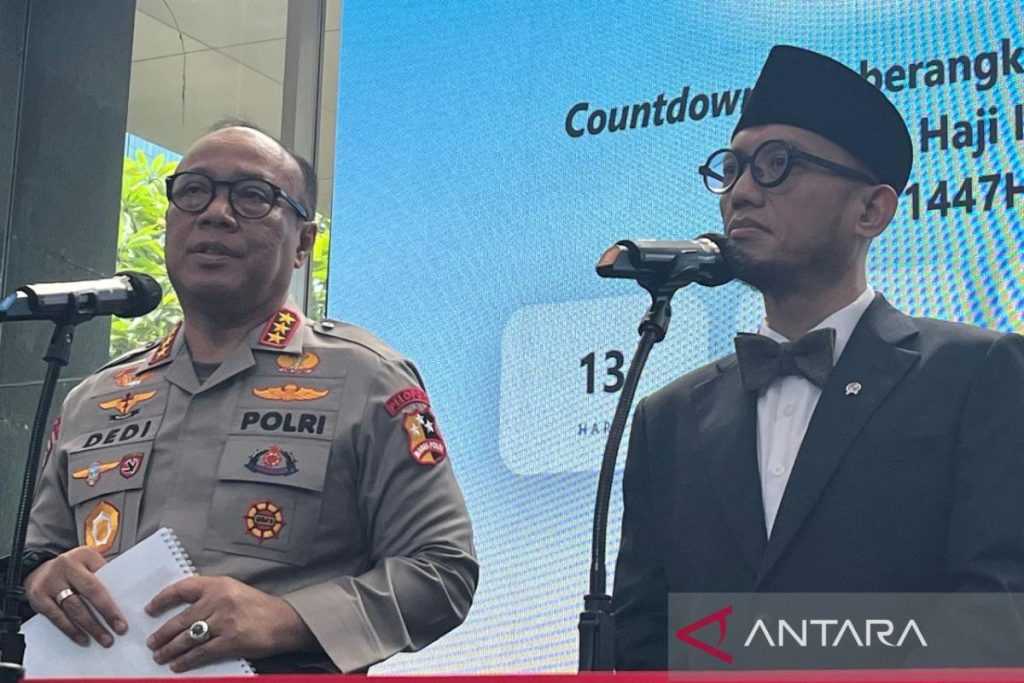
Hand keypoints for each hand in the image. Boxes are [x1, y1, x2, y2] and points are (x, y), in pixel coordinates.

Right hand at [23, 546, 127, 646]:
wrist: (39, 567)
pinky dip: (71, 630)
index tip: (121, 623)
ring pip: (72, 609)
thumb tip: (123, 602)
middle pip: (87, 596)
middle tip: (115, 634)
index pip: (99, 584)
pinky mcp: (38, 597)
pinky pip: (56, 617)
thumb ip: (103, 576)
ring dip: (89, 628)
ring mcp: (50, 582)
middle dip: (103, 618)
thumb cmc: (72, 567)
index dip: (110, 607)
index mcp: (83, 556)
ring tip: (103, 639)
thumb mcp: (89, 562)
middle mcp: (66, 567)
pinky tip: (82, 639)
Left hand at [145, 575, 314, 672]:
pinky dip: (185, 660)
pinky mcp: (229, 641)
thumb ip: (211, 595)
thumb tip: (184, 610)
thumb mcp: (234, 591)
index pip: (182, 588)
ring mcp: (223, 622)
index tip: (150, 609)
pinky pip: (200, 653)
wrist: (283, 621)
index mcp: (218, 585)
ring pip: (186, 638)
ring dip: (169, 649)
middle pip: (181, 619)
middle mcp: (218, 601)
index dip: (163, 599)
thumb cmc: (258, 606)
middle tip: (152, 643)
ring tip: (160, 656)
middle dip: (162, 634)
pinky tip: (177, 665)